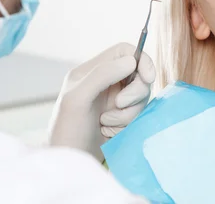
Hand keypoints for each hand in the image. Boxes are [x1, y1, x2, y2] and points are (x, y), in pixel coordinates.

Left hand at [48, 43, 154, 161]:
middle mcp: (106, 82)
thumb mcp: (78, 98)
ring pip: (140, 96)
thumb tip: (131, 60)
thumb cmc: (66, 130)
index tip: (148, 77)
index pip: (124, 51)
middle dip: (134, 92)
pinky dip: (127, 124)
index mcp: (93, 70)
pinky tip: (109, 132)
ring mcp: (115, 100)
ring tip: (106, 123)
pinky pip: (138, 114)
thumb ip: (102, 75)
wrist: (68, 163)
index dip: (141, 60)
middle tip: (119, 105)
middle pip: (138, 74)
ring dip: (128, 112)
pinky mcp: (122, 117)